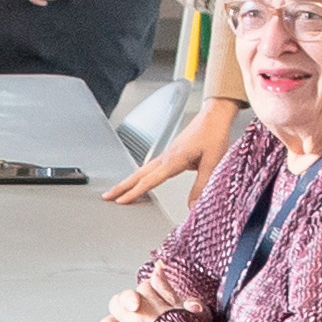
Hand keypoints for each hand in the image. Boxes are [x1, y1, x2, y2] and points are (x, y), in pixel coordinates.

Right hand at [98, 104, 222, 205]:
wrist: (214, 116)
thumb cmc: (213, 134)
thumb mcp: (212, 163)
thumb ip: (201, 186)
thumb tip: (193, 206)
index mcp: (174, 159)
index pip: (150, 180)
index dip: (134, 192)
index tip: (121, 201)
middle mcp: (166, 156)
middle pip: (139, 174)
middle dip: (121, 186)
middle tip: (107, 196)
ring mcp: (167, 154)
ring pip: (142, 170)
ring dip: (128, 181)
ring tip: (117, 190)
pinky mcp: (171, 152)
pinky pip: (150, 166)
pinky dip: (140, 175)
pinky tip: (139, 179)